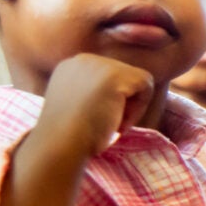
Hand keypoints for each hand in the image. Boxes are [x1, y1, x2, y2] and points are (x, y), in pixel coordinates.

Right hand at [30, 54, 155, 162]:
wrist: (59, 145)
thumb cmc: (68, 137)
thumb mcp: (78, 107)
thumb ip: (94, 94)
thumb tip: (122, 95)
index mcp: (71, 67)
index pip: (108, 77)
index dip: (110, 101)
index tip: (97, 120)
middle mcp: (83, 59)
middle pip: (124, 76)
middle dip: (122, 102)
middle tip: (104, 124)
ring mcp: (98, 64)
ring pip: (137, 81)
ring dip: (130, 107)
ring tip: (110, 124)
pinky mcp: (115, 74)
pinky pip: (146, 85)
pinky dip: (139, 108)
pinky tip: (118, 122)